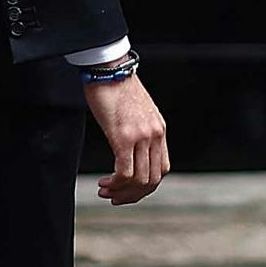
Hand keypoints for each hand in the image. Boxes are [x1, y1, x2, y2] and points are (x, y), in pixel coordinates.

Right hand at [85, 75, 169, 204]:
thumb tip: (129, 149)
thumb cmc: (116, 87)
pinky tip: (104, 183)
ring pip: (140, 179)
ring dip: (122, 191)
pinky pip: (125, 171)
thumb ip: (138, 130)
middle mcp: (154, 135)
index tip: (128, 189)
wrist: (108, 68)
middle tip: (115, 197)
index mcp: (159, 130)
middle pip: (153, 179)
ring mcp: (140, 136)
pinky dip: (115, 183)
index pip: (161, 169)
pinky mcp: (123, 136)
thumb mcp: (136, 112)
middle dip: (133, 195)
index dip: (146, 186)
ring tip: (105, 191)